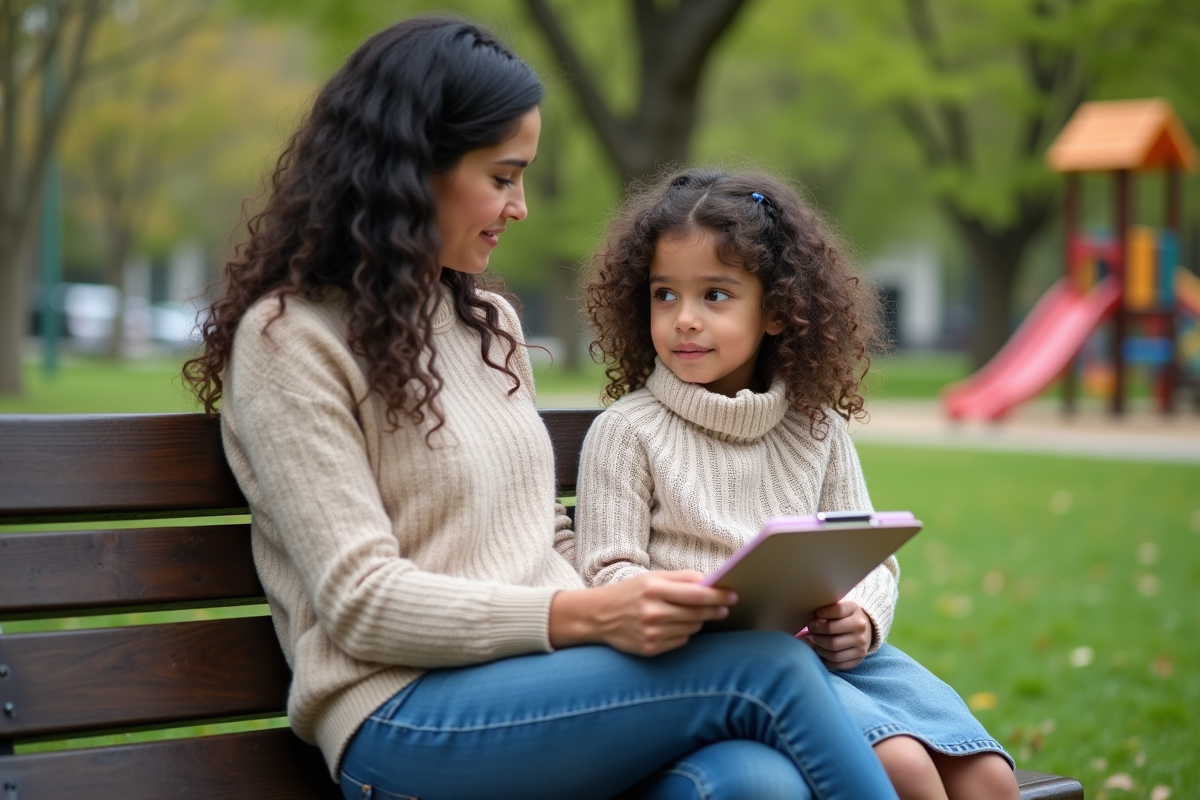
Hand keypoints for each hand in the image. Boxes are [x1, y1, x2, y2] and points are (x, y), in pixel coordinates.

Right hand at [549, 570, 735, 656]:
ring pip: (691, 628)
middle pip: (698, 613)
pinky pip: (680, 641)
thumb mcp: (652, 578)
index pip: (697, 594)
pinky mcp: (650, 649)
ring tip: (693, 613)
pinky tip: (674, 625)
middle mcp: (653, 612)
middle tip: (725, 607)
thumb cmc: (629, 593)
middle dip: (715, 609)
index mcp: (654, 589)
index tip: (732, 595)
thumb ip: (682, 578)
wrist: (597, 616)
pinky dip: (683, 633)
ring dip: (698, 621)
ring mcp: (651, 633)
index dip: (719, 595)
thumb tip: (712, 581)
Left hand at [802, 600, 871, 669]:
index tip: (816, 614)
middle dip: (816, 630)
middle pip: (832, 630)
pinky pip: (836, 663)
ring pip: (833, 649)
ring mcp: (861, 644)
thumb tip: (811, 619)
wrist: (864, 631)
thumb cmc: (844, 617)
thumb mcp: (839, 607)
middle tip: (810, 629)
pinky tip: (819, 651)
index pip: (838, 610)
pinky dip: (824, 658)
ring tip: (812, 640)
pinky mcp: (858, 659)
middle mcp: (860, 627)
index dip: (823, 612)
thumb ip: (827, 609)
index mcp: (855, 610)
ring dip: (818, 645)